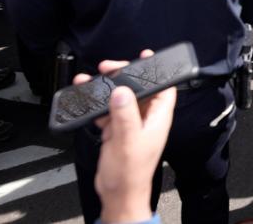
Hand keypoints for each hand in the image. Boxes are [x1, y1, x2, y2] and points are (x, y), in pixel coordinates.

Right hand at [73, 51, 175, 223]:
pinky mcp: (118, 130)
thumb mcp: (128, 142)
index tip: (146, 57)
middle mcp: (146, 119)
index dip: (157, 70)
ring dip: (107, 89)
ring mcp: (131, 124)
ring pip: (121, 98)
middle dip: (124, 76)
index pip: (164, 88)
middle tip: (109, 68)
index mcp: (157, 119)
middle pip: (139, 88)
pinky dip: (99, 105)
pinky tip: (89, 102)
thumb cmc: (130, 174)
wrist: (118, 195)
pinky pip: (109, 111)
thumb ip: (125, 115)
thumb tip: (122, 91)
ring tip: (92, 81)